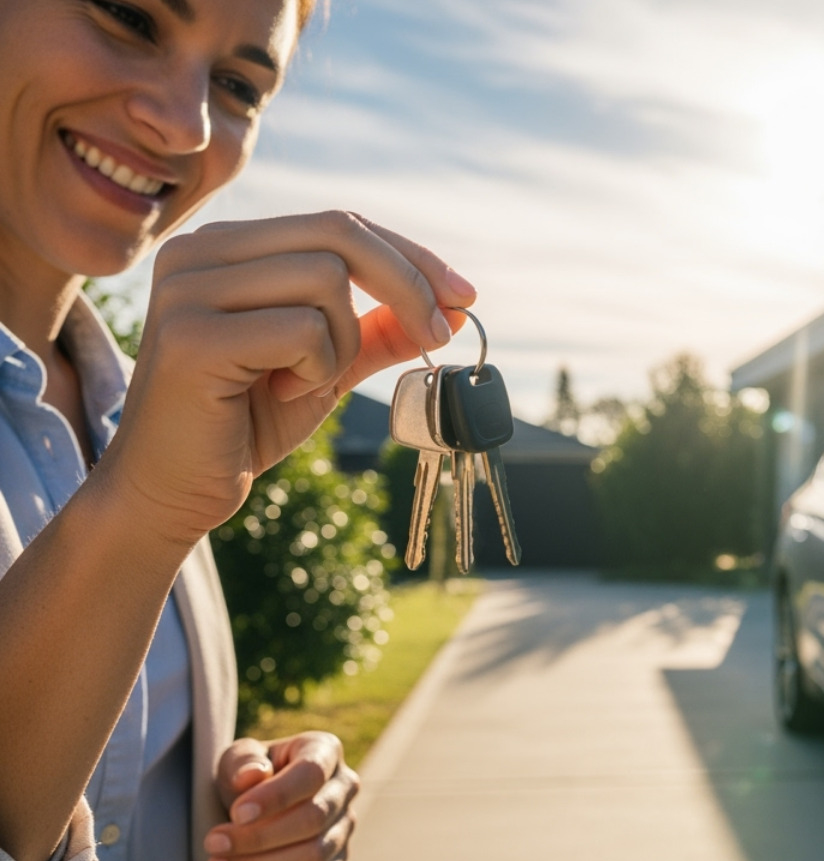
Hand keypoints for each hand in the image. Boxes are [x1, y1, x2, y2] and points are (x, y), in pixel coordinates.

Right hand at [98, 210, 476, 547]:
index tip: (464, 295)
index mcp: (229, 246)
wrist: (175, 490)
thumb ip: (378, 329)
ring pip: (325, 280)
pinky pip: (302, 330)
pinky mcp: (191, 336)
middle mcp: (200, 251)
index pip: (338, 224)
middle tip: (441, 334)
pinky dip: (316, 368)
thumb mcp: (328, 365)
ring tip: (304, 381)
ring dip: (343, 343)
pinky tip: (280, 392)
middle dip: (409, 284)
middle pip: (339, 235)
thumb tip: (455, 309)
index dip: (411, 256)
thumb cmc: (247, 422)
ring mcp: (188, 288)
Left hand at [205, 732, 360, 860]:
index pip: (311, 774)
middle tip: (213, 843)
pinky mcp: (337, 860)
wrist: (254, 803)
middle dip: (259, 837)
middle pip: (314, 819)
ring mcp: (345, 826)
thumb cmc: (247, 775)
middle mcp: (344, 787)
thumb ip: (242, 761)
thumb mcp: (236, 759)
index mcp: (324, 751)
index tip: (236, 814)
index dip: (276, 797)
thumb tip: (251, 776)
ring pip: (314, 856)